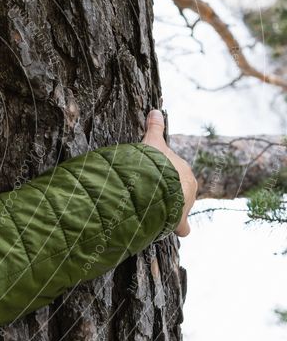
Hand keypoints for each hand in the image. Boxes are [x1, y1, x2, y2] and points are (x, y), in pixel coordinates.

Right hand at [141, 109, 196, 236]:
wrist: (160, 184)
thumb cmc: (155, 163)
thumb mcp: (153, 143)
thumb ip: (154, 128)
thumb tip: (155, 110)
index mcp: (185, 171)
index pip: (177, 175)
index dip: (164, 178)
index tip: (152, 180)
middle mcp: (190, 189)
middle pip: (180, 193)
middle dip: (168, 196)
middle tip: (150, 197)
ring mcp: (186, 206)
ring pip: (179, 209)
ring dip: (169, 212)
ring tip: (152, 212)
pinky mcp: (180, 222)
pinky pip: (182, 228)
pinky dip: (176, 229)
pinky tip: (168, 230)